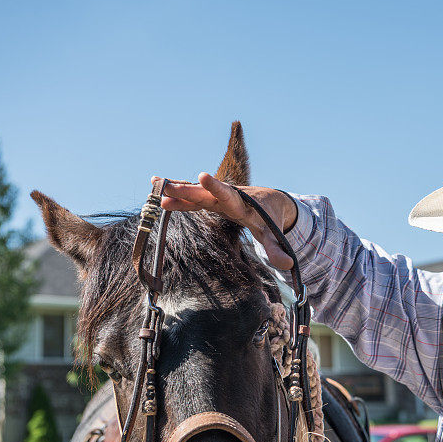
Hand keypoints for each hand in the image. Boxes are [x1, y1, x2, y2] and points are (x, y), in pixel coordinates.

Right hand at [152, 173, 298, 269]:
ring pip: (195, 191)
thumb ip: (278, 250)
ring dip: (176, 188)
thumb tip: (288, 266)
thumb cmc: (270, 218)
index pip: (227, 195)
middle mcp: (227, 196)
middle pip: (204, 192)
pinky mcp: (210, 198)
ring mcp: (217, 196)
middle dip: (186, 189)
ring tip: (154, 183)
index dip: (216, 187)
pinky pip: (191, 195)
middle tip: (165, 186)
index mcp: (241, 204)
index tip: (203, 176)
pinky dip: (177, 192)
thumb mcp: (274, 235)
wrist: (270, 199)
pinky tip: (158, 188)